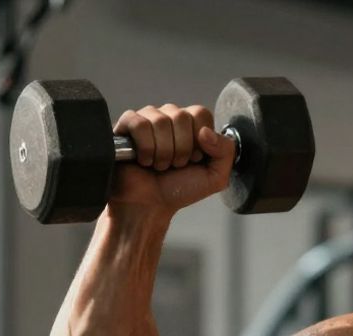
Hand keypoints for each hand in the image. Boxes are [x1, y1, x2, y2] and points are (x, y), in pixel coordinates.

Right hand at [107, 103, 236, 220]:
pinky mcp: (126, 125)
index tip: (193, 159)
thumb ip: (226, 152)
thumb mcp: (215, 177)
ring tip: (159, 165)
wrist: (150, 206)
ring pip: (161, 121)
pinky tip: (144, 160)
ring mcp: (147, 119)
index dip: (199, 140)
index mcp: (191, 125)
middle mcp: (169, 117)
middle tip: (175, 165)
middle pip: (181, 116)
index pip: (200, 113)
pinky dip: (145, 148)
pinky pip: (139, 125)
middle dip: (181, 149)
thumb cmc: (179, 190)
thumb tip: (206, 131)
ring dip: (163, 153)